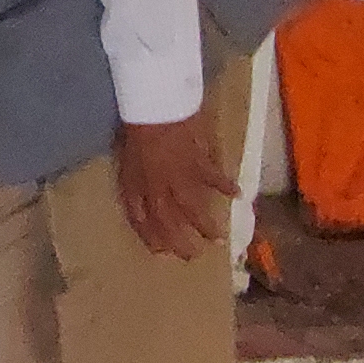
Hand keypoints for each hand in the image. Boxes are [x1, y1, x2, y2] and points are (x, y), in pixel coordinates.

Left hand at [112, 112, 235, 259]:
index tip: (161, 250)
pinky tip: (238, 195)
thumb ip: (133, 185)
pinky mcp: (198, 161)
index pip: (141, 220)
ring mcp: (179, 176)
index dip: (150, 237)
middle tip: (193, 256)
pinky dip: (225, 186)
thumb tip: (141, 206)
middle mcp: (158, 187)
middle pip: (169, 222)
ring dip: (205, 225)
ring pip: (192, 208)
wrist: (153, 106)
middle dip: (180, 242)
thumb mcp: (125, 161)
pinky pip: (213, 178)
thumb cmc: (135, 130)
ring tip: (218, 239)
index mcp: (137, 187)